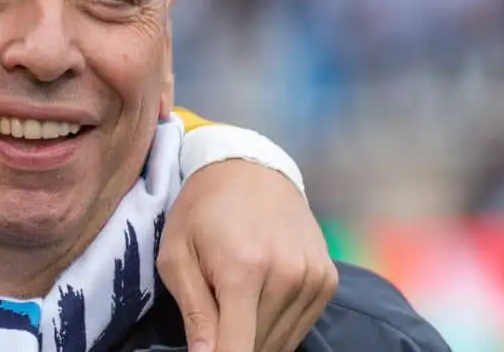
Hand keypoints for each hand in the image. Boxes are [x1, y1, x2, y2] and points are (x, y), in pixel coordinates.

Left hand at [157, 159, 338, 351]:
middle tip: (213, 321)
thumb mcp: (176, 255)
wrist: (248, 169)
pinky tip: (257, 301)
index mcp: (243, 269)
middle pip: (259, 347)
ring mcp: (313, 279)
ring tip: (233, 304)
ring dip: (254, 337)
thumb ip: (194, 312)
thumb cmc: (200, 211)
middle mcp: (287, 276)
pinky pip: (301, 326)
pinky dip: (277, 326)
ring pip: (282, 342)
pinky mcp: (328, 280)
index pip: (239, 347)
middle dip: (232, 344)